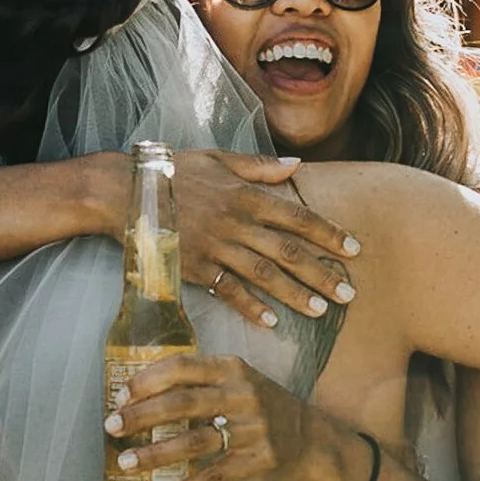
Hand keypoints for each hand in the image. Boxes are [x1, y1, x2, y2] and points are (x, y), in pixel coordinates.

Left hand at [104, 352, 318, 480]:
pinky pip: (216, 477)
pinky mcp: (259, 462)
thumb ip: (197, 380)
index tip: (119, 395)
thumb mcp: (236, 380)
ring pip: (194, 442)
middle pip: (182, 403)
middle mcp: (243, 395)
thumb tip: (138, 393)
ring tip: (125, 463)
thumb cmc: (259, 406)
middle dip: (141, 416)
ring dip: (155, 454)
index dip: (146, 381)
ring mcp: (252, 430)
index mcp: (232, 368)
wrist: (309, 438)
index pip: (181, 367)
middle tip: (111, 426)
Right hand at [168, 151, 359, 327]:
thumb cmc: (174, 172)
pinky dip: (250, 307)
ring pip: (264, 275)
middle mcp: (236, 222)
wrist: (125, 192)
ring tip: (321, 310)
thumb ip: (260, 166)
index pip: (298, 217)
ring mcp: (215, 247)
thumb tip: (296, 166)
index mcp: (246, 195)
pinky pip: (228, 290)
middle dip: (322, 273)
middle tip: (349, 294)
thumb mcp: (219, 159)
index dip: (328, 233)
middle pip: (288, 251)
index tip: (354, 249)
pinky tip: (272, 321)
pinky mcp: (194, 267)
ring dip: (295, 294)